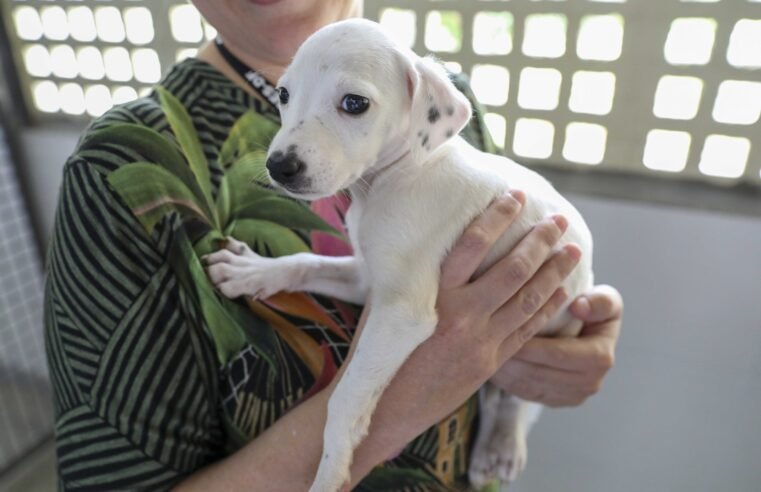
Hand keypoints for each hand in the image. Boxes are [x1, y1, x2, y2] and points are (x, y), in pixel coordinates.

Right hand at [353, 191, 582, 466]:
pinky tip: (562, 291)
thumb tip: (422, 240)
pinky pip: (527, 330)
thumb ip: (413, 276)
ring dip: (554, 272)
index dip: (497, 216)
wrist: (387, 407)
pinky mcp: (491, 362)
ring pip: (528, 299)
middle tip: (559, 220)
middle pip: (512, 269)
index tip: (515, 196)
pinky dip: (547, 308)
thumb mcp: (388, 304)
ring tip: (572, 251)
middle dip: (540, 241)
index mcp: (433, 293)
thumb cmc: (380, 351)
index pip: (473, 244)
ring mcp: (481, 340)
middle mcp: (462, 314)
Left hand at [490, 285, 622, 406]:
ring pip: (528, 386)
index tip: (504, 330)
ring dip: (503, 372)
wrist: (589, 329)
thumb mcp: (604, 298)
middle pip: (539, 373)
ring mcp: (571, 395)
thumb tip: (580, 306)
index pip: (558, 353)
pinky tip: (487, 365)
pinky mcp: (554, 400)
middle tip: (483, 343)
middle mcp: (589, 383)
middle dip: (511, 359)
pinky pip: (524, 393)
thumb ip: (599, 300)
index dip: (530, 344)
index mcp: (600, 357)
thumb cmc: (592, 307)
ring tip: (480, 354)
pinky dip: (505, 380)